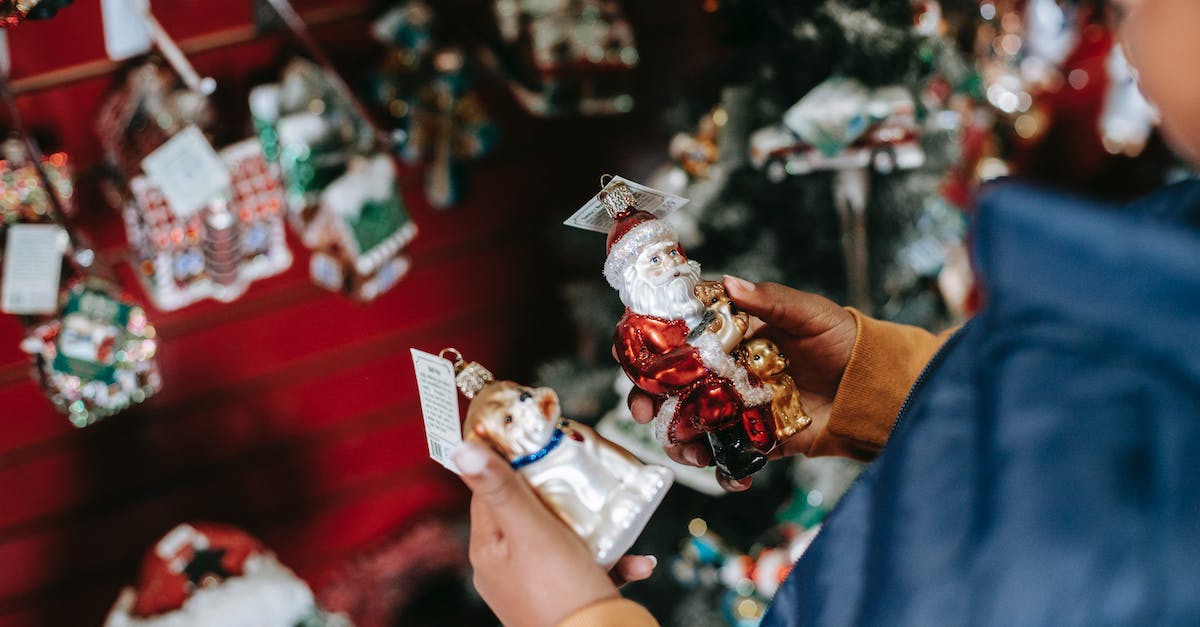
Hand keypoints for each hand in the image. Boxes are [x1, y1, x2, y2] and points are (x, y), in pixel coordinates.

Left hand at [454, 442, 656, 626]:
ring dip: (594, 528)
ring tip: (615, 517)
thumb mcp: (530, 529)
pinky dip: (612, 560)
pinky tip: (637, 562)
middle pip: (528, 512)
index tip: (537, 441)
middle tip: (585, 473)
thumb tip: (461, 448)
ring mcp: (534, 586)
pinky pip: (588, 568)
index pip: (490, 491)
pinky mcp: (565, 600)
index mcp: (488, 549)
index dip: (512, 463)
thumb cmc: (559, 591)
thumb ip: (501, 488)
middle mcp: (505, 568)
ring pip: (563, 539)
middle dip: (560, 492)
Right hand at [625, 276, 856, 490]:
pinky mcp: (755, 440)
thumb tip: (732, 284)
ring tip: (689, 452)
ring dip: (679, 441)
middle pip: (669, 386)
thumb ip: (770, 300)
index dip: (645, 345)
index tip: (630, 355)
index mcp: (727, 335)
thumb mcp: (808, 313)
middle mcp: (723, 371)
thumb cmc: (840, 339)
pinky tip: (733, 476)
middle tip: (643, 411)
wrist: (874, 388)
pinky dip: (725, 472)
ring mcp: (735, 407)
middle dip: (647, 400)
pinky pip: (729, 458)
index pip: (674, 336)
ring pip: (689, 425)